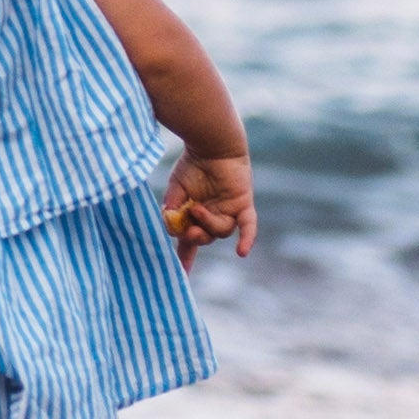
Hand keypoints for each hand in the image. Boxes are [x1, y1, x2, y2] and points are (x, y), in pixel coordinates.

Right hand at [162, 149, 256, 269]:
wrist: (210, 144)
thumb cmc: (192, 164)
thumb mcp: (176, 190)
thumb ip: (172, 209)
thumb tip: (171, 228)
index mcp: (196, 216)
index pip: (190, 242)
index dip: (185, 257)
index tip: (181, 274)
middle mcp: (215, 217)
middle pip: (207, 238)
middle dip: (196, 237)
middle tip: (187, 230)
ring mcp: (230, 211)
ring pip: (222, 231)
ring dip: (208, 224)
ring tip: (197, 208)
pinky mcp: (243, 204)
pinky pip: (247, 225)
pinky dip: (246, 239)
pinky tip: (241, 253)